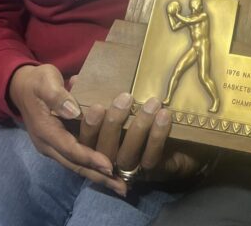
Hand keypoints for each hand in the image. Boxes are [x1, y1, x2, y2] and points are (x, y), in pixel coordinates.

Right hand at [8, 63, 120, 193]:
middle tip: (122, 187)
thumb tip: (73, 111)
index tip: (109, 165)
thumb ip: (58, 96)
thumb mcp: (45, 81)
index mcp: (45, 131)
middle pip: (75, 165)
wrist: (22, 87)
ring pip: (77, 165)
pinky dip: (92, 167)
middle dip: (98, 176)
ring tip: (119, 185)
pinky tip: (108, 172)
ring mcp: (53, 146)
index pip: (70, 149)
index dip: (90, 157)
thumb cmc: (37, 82)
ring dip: (97, 175)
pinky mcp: (59, 144)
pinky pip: (76, 159)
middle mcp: (49, 145)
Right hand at [80, 93, 213, 187]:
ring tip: (152, 103)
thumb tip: (77, 80)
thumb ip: (89, 95)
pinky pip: (151, 157)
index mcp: (91, 147)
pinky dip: (157, 137)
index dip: (89, 128)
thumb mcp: (107, 104)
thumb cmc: (129, 118)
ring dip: (140, 128)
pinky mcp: (150, 172)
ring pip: (127, 155)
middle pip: (103, 151)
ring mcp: (128, 170)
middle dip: (114, 124)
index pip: (82, 142)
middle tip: (125, 98)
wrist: (174, 145)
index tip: (97, 107)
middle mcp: (105, 163)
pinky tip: (164, 116)